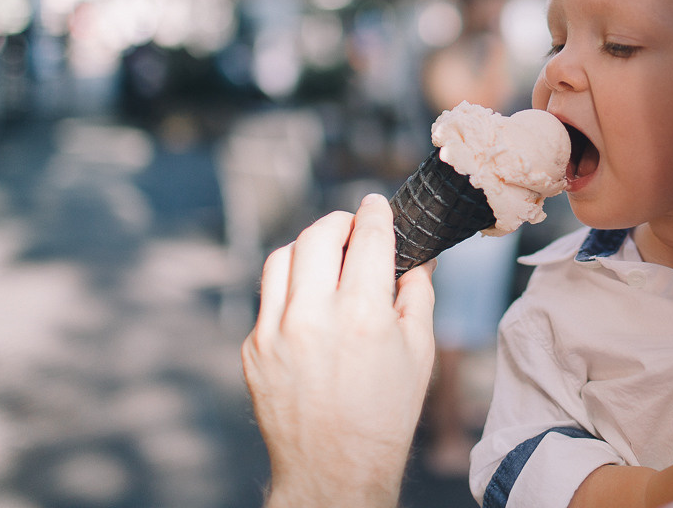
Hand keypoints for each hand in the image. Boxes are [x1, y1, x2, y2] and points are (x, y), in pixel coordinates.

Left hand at [242, 194, 435, 507]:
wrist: (334, 469)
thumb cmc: (385, 413)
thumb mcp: (419, 350)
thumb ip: (418, 293)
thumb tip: (418, 256)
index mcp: (362, 316)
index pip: (367, 238)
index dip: (375, 213)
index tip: (377, 203)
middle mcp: (313, 318)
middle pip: (318, 236)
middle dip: (339, 222)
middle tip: (352, 227)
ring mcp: (275, 333)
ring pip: (282, 258)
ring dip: (307, 247)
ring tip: (326, 255)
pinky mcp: (253, 348)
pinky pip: (267, 297)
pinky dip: (289, 286)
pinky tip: (309, 299)